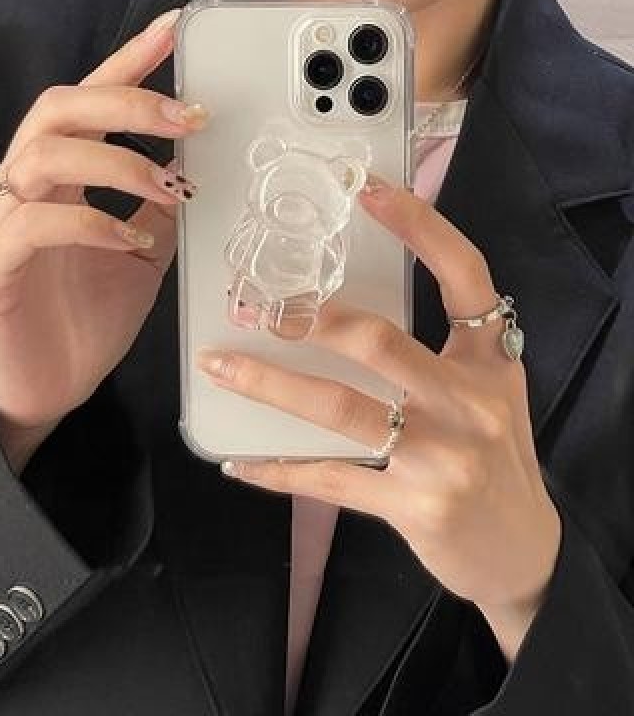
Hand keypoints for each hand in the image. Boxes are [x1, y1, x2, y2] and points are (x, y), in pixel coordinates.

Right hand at [0, 7, 207, 474]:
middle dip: (126, 102)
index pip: (87, 104)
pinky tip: (128, 240)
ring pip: (41, 156)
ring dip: (115, 163)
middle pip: (58, 111)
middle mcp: (22, 192)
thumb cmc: (87, 323)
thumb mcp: (140, 258)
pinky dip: (88, 223)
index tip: (172, 32)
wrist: (46, 391)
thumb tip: (195, 171)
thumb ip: (157, 213)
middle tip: (188, 117)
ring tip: (168, 188)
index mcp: (60, 183)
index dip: (126, 63)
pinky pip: (31, 226)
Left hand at [196, 175, 561, 660]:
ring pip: (340, 407)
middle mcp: (469, 399)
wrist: (524, 550)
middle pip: (378, 340)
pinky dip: (279, 470)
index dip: (419, 226)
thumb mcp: (490, 391)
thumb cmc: (496, 459)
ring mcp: (441, 455)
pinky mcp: (414, 505)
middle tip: (249, 303)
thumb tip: (350, 317)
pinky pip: (330, 479)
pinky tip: (238, 464)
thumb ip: (441, 350)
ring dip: (270, 384)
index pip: (462, 274)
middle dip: (307, 319)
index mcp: (490, 359)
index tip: (368, 191)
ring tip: (219, 366)